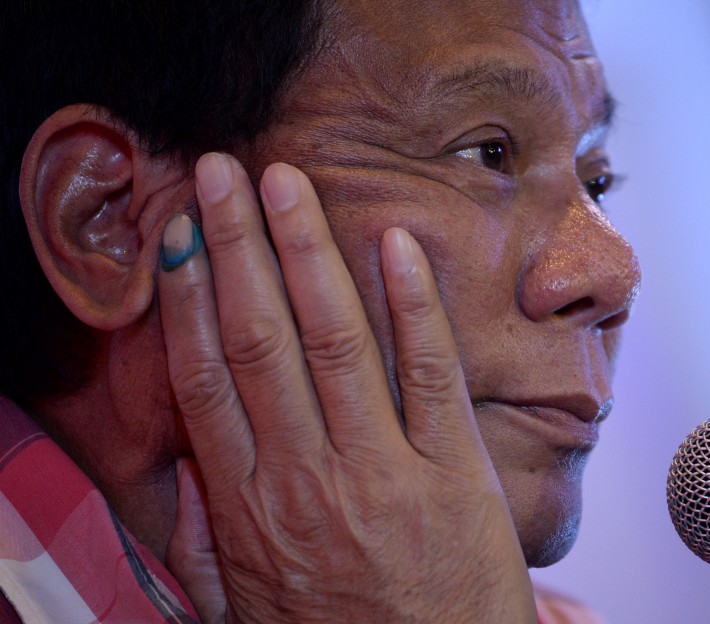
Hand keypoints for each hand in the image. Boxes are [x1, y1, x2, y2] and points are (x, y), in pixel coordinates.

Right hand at [158, 153, 534, 621]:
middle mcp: (306, 479)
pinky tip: (396, 244)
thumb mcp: (249, 603)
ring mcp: (382, 473)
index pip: (206, 379)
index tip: (183, 233)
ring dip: (307, 254)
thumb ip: (210, 537)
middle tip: (221, 172)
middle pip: (260, 341)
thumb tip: (186, 468)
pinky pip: (430, 375)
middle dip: (237, 247)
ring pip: (335, 343)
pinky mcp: (452, 475)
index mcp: (248, 508)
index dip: (191, 297)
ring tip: (285, 184)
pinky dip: (414, 306)